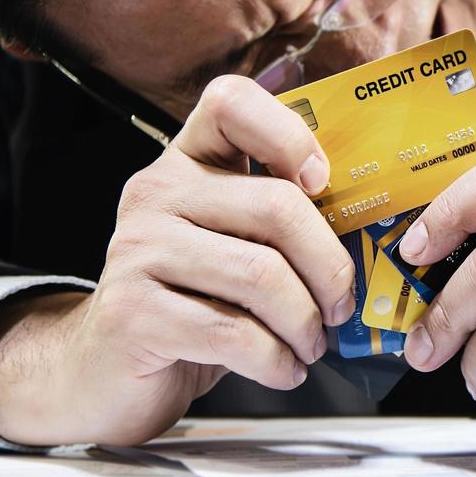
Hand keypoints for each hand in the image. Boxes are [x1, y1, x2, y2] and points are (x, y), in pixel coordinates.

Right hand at [0, 76, 355, 446]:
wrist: (107, 373)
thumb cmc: (193, 303)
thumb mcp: (235, 246)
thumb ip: (279, 222)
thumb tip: (368, 228)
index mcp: (188, 162)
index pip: (231, 103)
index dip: (289, 133)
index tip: (323, 183)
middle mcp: (158, 193)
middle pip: (277, 206)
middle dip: (330, 267)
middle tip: (341, 307)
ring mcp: (139, 250)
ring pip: (262, 276)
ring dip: (306, 323)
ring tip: (312, 345)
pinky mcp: (133, 312)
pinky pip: (234, 333)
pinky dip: (276, 361)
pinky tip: (283, 370)